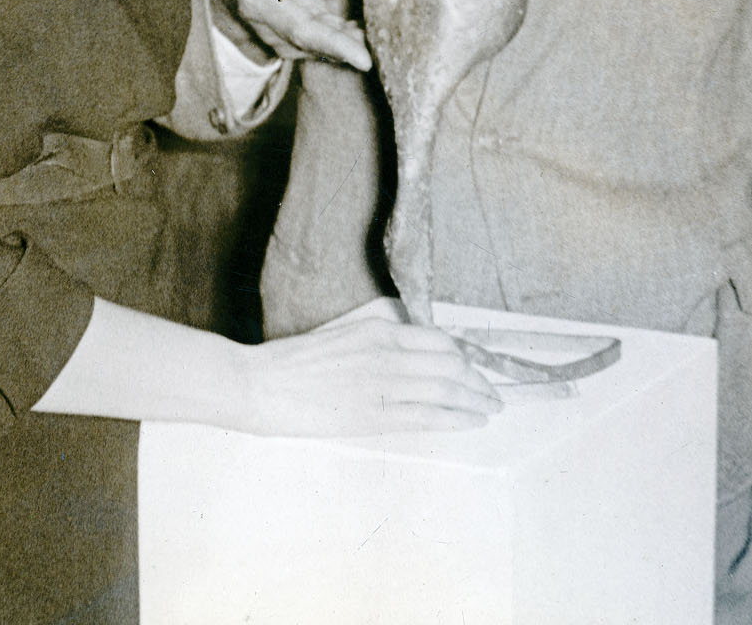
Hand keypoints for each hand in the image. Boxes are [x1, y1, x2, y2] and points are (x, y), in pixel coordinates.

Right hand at [210, 0, 371, 71]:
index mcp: (259, 1)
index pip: (302, 30)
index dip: (335, 45)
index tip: (364, 58)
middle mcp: (270, 31)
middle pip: (319, 46)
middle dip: (355, 49)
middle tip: (390, 46)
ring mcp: (283, 43)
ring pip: (325, 48)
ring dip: (355, 44)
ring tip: (385, 34)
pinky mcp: (297, 44)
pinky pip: (326, 45)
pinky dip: (349, 41)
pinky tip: (370, 30)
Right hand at [240, 306, 501, 436]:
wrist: (260, 384)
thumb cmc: (293, 361)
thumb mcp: (340, 336)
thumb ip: (375, 340)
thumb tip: (406, 346)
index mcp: (376, 331)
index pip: (439, 340)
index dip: (465, 357)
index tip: (476, 367)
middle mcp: (386, 354)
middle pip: (450, 365)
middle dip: (478, 381)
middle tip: (494, 393)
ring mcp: (382, 386)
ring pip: (446, 390)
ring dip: (475, 400)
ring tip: (491, 409)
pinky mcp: (373, 416)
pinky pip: (427, 417)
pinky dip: (456, 419)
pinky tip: (471, 422)